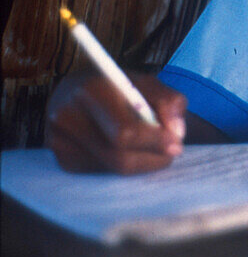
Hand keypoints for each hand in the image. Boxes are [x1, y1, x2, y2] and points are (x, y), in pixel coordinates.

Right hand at [45, 70, 187, 173]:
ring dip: (142, 162)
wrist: (77, 91)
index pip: (125, 131)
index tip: (176, 143)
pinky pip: (103, 172)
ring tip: (151, 144)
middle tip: (171, 151)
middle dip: (152, 158)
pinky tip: (127, 148)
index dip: (155, 141)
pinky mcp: (62, 159)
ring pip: (112, 168)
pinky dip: (124, 164)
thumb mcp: (148, 83)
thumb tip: (176, 133)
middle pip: (118, 157)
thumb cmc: (119, 87)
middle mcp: (68, 116)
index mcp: (92, 90)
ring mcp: (61, 141)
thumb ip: (170, 102)